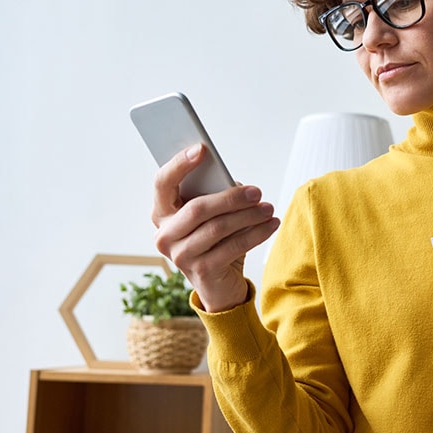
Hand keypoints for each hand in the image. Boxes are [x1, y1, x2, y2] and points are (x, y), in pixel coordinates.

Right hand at [151, 143, 279, 311]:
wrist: (220, 284)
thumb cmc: (216, 240)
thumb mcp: (213, 214)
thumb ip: (214, 195)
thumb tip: (231, 183)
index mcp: (161, 213)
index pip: (162, 183)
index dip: (179, 164)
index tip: (202, 149)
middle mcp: (164, 235)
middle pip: (197, 208)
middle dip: (231, 197)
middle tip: (257, 192)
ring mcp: (180, 255)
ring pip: (218, 227)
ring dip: (249, 216)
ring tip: (268, 208)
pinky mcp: (202, 271)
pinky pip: (234, 246)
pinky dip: (256, 234)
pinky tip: (271, 225)